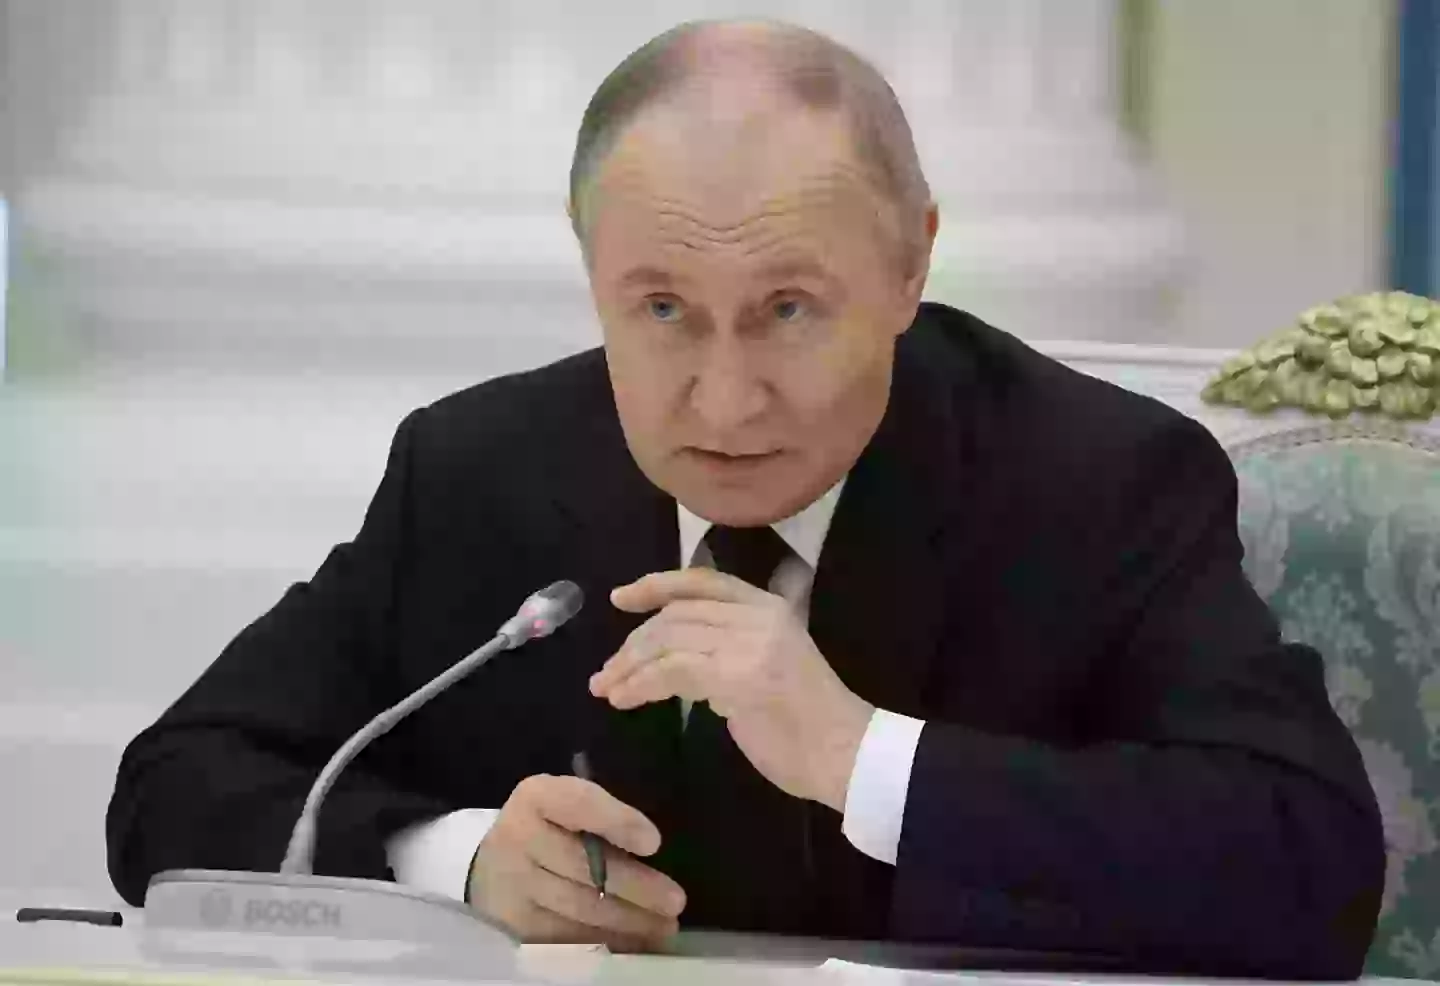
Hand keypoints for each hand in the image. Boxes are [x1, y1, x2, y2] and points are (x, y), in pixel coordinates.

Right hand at [467, 774, 686, 949]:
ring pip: (579, 907)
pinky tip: (636, 943)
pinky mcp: (516, 923)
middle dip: (635, 886)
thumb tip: (649, 848)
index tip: (653, 843)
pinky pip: (568, 937)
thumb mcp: (567, 806)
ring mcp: (513, 884)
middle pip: (583, 865)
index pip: (578, 803)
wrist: (492, 866)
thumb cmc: (548, 829)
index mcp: (536, 797)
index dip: (616, 821)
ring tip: (664, 927)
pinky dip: (607, 941)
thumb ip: (601, 817)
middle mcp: (518, 837)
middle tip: (675, 901)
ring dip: (628, 921)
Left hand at [590, 568, 874, 811]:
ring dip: (629, 667)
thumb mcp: (768, 667)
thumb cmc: (806, 723)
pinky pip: (673, 672)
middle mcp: (759, 616)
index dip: (656, 585)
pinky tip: (625, 700)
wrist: (844, 756)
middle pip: (677, 615)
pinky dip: (640, 685)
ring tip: (607, 689)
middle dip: (633, 643)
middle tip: (606, 673)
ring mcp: (751, 644)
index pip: (703, 581)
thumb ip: (730, 649)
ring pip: (669, 641)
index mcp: (768, 607)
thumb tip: (678, 652)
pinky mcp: (740, 677)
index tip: (619, 598)